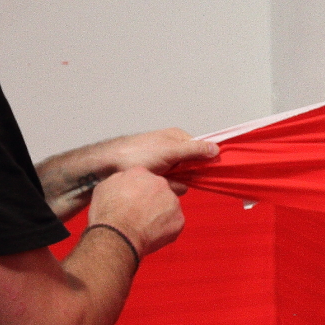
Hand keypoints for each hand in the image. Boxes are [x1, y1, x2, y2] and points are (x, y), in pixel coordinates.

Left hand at [39, 128, 220, 218]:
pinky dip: (166, 187)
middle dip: (188, 174)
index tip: (207, 170)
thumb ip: (194, 150)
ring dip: (176, 183)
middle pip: (193, 165)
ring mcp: (164, 162)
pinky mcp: (156, 175)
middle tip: (177, 175)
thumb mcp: (169, 151)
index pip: (201, 148)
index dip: (205, 160)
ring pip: (182, 177)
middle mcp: (172, 148)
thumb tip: (215, 148)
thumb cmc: (136, 154)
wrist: (108, 166)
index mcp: (177, 137)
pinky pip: (170, 184)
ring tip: (163, 181)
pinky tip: (157, 186)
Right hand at [87, 168, 185, 257]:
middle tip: (140, 216)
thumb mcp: (104, 188)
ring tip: (144, 228)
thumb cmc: (107, 213)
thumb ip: (119, 180)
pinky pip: (174, 224)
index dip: (139, 192)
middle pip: (159, 191)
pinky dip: (166, 230)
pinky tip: (152, 236)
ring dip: (160, 216)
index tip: (134, 202)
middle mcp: (160, 183)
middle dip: (152, 202)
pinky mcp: (179, 219)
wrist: (118, 235)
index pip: (145, 179)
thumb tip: (125, 180)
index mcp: (140, 173)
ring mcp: (172, 201)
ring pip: (169, 207)